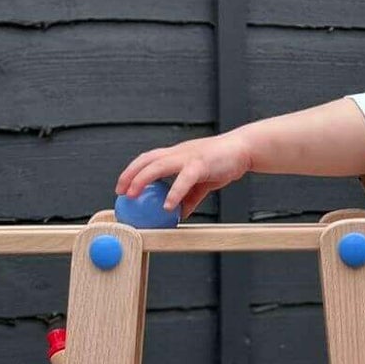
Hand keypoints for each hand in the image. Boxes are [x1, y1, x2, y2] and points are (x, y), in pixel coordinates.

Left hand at [116, 130, 252, 217]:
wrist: (244, 149)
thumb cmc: (222, 162)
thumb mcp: (202, 182)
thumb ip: (189, 197)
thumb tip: (179, 214)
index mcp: (176, 154)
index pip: (148, 159)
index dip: (132, 171)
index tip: (122, 186)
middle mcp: (178, 153)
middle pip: (146, 160)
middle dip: (130, 174)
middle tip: (121, 192)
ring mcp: (188, 157)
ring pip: (158, 165)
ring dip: (142, 179)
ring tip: (133, 195)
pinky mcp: (201, 164)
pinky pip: (184, 179)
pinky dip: (174, 192)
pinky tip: (167, 206)